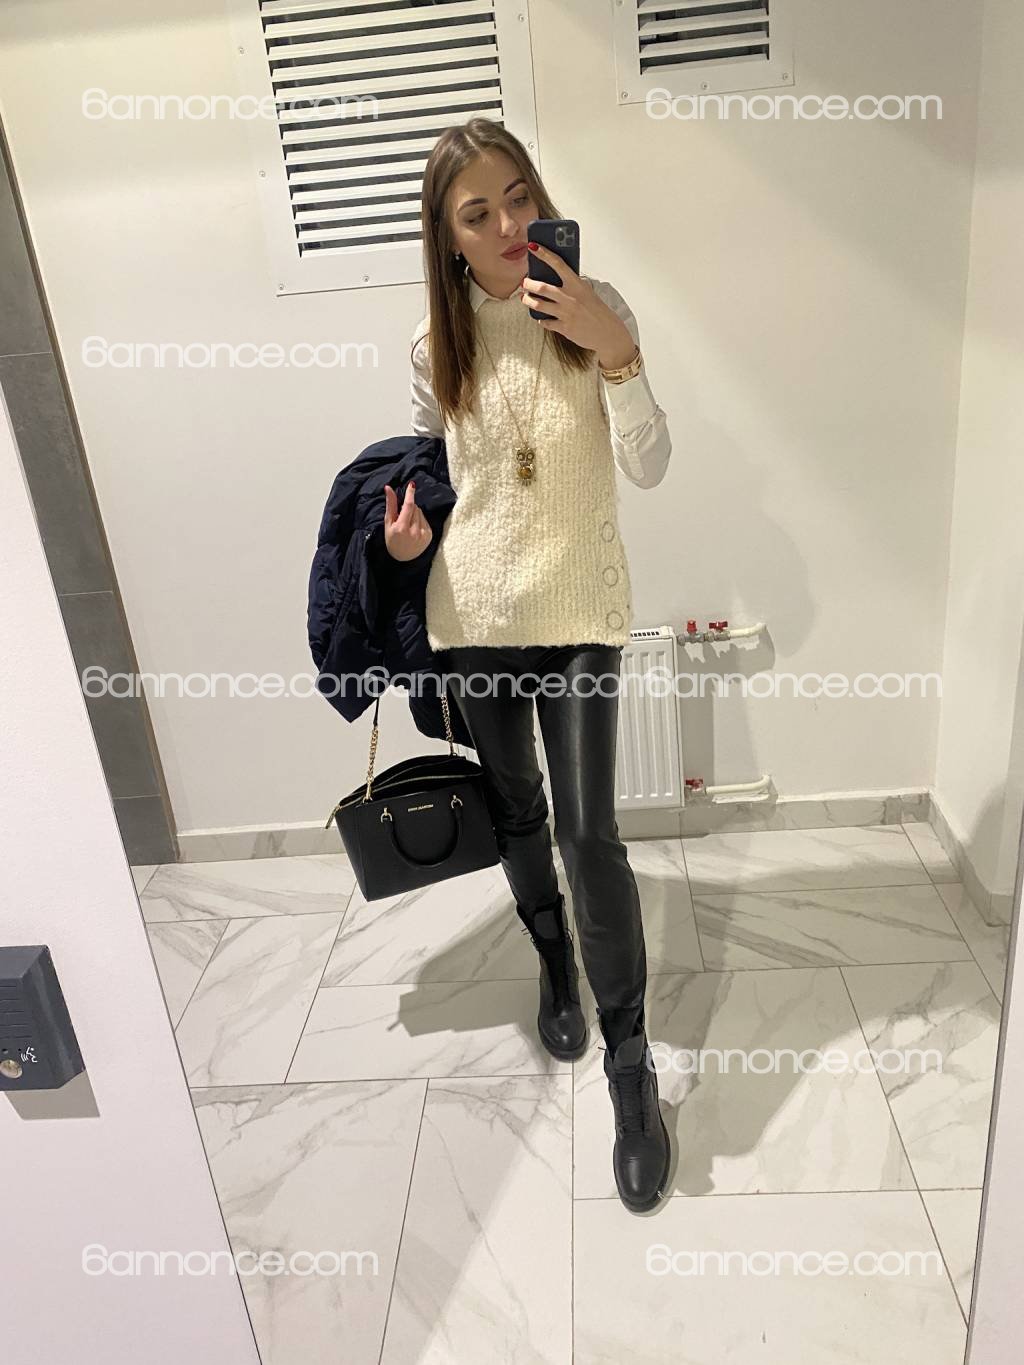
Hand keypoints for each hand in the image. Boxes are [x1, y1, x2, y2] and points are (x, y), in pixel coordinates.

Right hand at [383, 481, 432, 561]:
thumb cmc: (392, 540)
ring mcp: (423, 534)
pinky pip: (425, 520)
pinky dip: (420, 521)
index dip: (410, 494)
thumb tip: (389, 488)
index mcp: (402, 528)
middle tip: (402, 517)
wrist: (402, 559)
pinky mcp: (430, 536)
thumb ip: (390, 505)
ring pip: (421, 513)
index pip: (409, 506)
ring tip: (408, 525)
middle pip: (415, 508)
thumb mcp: (388, 523)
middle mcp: (414, 531)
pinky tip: (414, 530)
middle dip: (409, 507)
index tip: (412, 484)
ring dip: (414, 514)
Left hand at [520, 242, 635, 368]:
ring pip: (538, 304)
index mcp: (577, 284)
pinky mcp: (564, 328)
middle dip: (528, 284)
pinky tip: (541, 317)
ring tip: (525, 298)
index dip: (544, 254)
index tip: (533, 247)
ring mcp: (566, 313)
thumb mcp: (586, 292)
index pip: (558, 264)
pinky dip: (541, 319)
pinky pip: (545, 322)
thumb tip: (553, 277)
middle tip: (524, 283)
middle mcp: (570, 297)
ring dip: (527, 300)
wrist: (608, 333)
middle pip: (541, 287)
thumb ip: (571, 284)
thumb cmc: (597, 311)